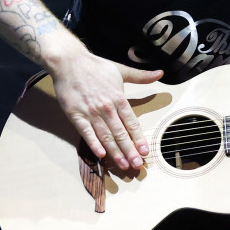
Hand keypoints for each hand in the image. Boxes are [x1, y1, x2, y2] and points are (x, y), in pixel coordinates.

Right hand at [51, 50, 162, 170]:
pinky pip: (86, 133)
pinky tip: (101, 155)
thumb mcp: (121, 70)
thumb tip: (160, 73)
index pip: (132, 123)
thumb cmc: (96, 67)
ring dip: (115, 152)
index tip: (145, 151)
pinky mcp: (76, 115)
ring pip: (106, 136)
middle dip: (129, 151)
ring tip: (123, 165)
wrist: (70, 63)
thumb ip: (141, 76)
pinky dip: (94, 144)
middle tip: (137, 166)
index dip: (138, 138)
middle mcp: (107, 108)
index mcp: (119, 98)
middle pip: (120, 133)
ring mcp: (91, 113)